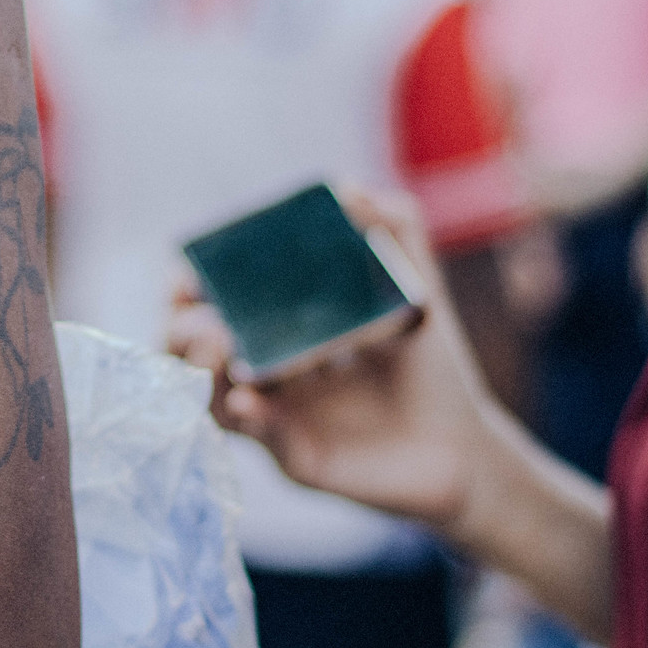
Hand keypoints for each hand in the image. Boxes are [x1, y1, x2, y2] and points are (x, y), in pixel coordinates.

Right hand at [167, 191, 500, 531]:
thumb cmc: (431, 369)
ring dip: (203, 372)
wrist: (467, 446)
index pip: (212, 309)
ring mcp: (278, 422)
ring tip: (215, 344)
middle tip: (192, 316)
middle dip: (180, 332)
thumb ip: (393, 230)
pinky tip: (247, 399)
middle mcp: (267, 378)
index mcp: (279, 335)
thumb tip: (348, 187)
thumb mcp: (415, 290)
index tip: (184, 273)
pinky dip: (250, 418)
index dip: (188, 293)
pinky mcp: (300, 461)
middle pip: (195, 358)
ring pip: (213, 401)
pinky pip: (264, 440)